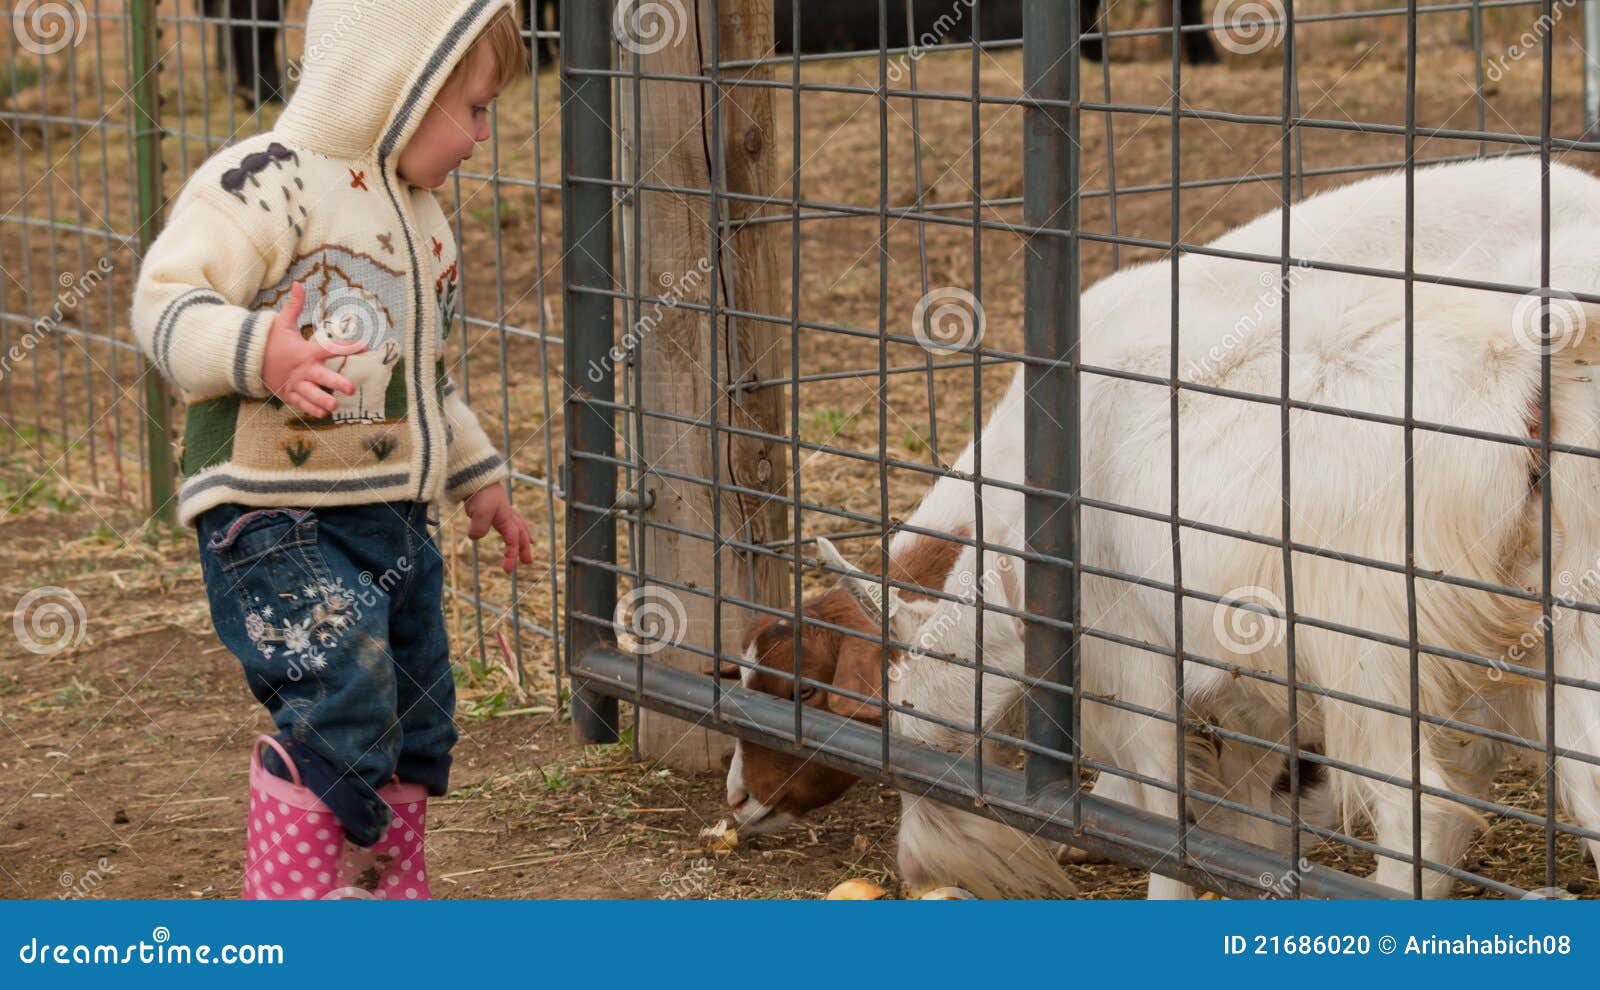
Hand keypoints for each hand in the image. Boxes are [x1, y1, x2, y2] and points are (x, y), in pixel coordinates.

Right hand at [260, 281, 369, 416]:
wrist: (246, 359)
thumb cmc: (270, 341)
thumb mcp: (281, 322)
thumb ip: (293, 305)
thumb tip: (298, 283)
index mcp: (306, 352)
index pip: (330, 348)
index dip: (348, 347)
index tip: (365, 345)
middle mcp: (303, 370)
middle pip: (323, 378)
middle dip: (337, 384)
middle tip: (351, 388)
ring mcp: (296, 384)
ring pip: (312, 395)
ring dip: (323, 401)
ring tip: (335, 406)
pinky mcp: (289, 395)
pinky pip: (302, 405)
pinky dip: (311, 410)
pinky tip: (324, 414)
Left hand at [463, 483, 534, 573]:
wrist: (476, 476)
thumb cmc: (481, 493)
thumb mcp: (478, 512)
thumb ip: (479, 527)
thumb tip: (475, 537)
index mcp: (507, 519)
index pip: (513, 541)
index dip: (511, 555)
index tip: (507, 570)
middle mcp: (508, 516)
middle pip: (521, 535)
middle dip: (525, 549)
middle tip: (528, 562)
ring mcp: (503, 510)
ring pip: (519, 526)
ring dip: (525, 536)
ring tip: (530, 543)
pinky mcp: (496, 507)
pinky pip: (511, 519)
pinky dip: (516, 525)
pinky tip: (511, 526)